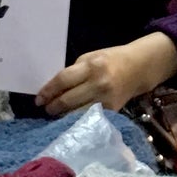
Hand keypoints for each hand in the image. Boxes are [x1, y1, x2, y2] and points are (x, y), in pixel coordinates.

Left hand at [36, 43, 158, 116]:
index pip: (63, 81)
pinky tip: (72, 118)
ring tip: (57, 114)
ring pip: (77, 112)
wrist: (138, 68)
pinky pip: (90, 117)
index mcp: (91, 67)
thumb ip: (73, 72)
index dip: (48, 91)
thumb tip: (55, 90)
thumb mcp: (90, 58)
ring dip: (64, 115)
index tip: (39, 99)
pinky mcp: (112, 110)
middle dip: (53, 106)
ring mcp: (106, 99)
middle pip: (68, 100)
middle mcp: (98, 84)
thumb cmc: (110, 60)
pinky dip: (78, 118)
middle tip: (47, 109)